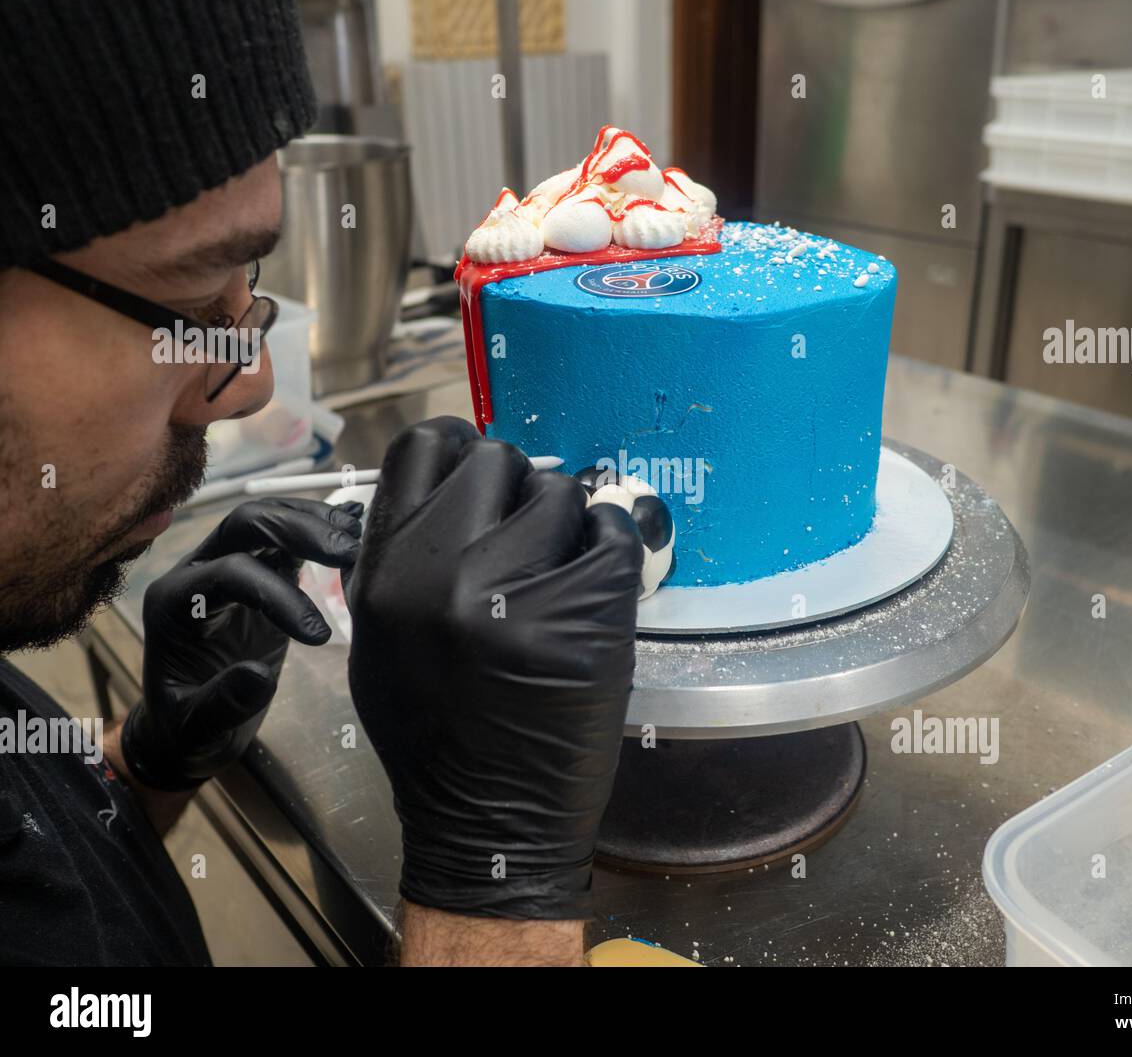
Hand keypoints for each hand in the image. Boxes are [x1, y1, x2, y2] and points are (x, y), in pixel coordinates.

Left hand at [121, 497, 362, 790]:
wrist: (188, 727)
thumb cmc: (187, 728)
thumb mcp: (198, 727)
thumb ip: (222, 703)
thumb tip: (260, 675)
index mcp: (174, 603)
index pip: (229, 574)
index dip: (277, 595)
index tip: (318, 636)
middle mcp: (196, 572)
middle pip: (246, 524)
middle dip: (299, 531)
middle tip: (350, 552)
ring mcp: (227, 565)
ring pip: (267, 520)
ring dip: (313, 521)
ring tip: (359, 536)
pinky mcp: (259, 572)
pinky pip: (285, 539)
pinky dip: (318, 528)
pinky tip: (353, 526)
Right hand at [347, 417, 642, 920]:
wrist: (489, 822)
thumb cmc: (435, 737)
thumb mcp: (380, 641)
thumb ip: (400, 558)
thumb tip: (442, 491)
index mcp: (385, 574)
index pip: (422, 447)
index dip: (459, 446)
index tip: (481, 469)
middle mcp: (443, 572)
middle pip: (497, 458)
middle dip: (517, 489)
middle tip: (527, 537)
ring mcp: (516, 593)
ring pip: (559, 493)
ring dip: (565, 524)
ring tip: (559, 576)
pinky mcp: (585, 616)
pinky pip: (613, 533)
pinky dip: (612, 547)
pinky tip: (598, 582)